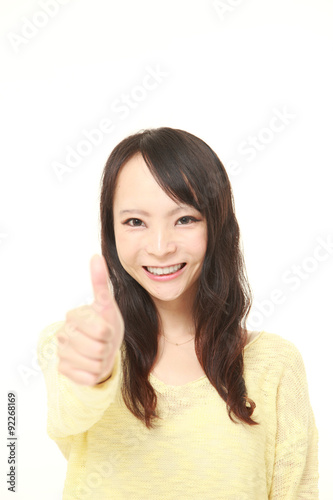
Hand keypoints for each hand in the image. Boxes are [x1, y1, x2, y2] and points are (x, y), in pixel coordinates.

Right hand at [56, 254, 124, 385]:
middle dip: (107, 347)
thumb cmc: (106, 324)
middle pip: (97, 348)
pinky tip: (91, 365)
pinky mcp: (63, 369)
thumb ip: (101, 282)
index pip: (102, 331)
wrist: (103, 347)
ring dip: (102, 360)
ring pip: (93, 364)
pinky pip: (87, 377)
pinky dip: (95, 374)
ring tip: (98, 352)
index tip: (106, 328)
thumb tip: (96, 256)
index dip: (110, 332)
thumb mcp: (107, 304)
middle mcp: (63, 333)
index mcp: (74, 316)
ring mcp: (61, 352)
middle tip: (104, 342)